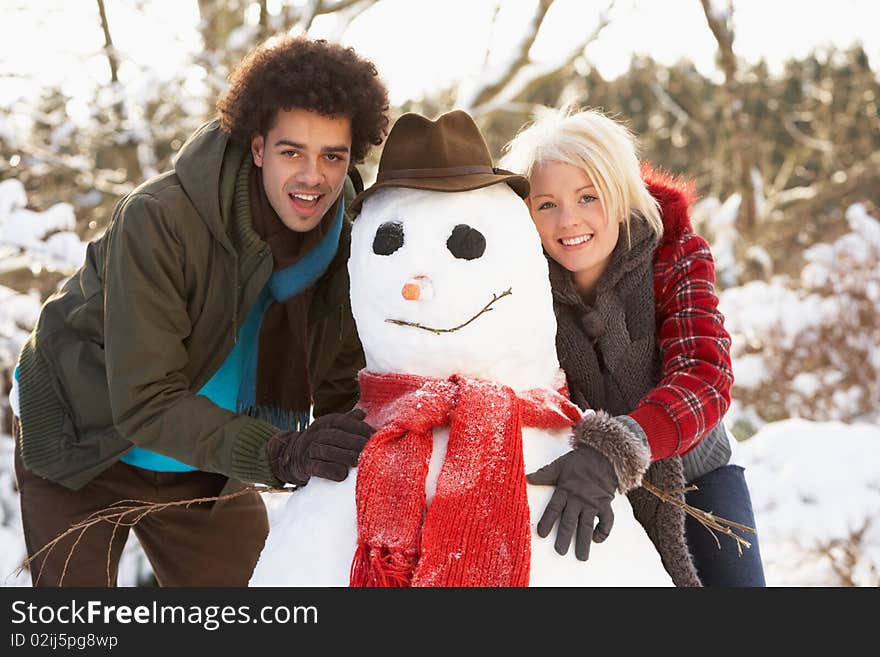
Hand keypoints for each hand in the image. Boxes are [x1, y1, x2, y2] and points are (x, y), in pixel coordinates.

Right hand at [267, 408, 373, 484]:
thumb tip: (363, 413)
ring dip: (344, 456)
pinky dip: (330, 471)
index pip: (342, 421)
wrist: (294, 456)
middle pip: (335, 435)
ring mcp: (308, 449)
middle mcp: (315, 433)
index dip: (358, 427)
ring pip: (325, 450)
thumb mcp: (333, 428)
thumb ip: (348, 421)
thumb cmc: (322, 442)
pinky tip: (342, 475)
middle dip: (354, 442)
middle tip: (369, 450)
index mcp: (325, 422)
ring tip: (358, 461)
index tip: (373, 435)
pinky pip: (316, 467)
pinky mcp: (305, 466)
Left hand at [526, 445, 617, 560]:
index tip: (541, 534)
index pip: (554, 508)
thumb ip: (544, 474)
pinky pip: (606, 521)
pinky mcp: (605, 504)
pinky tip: (597, 539)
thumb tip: (527, 478)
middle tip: (560, 552)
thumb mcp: (559, 465)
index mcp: (565, 489)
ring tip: (581, 557)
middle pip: (569, 521)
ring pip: (586, 525)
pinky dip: (603, 531)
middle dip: (564, 537)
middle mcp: (578, 499)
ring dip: (583, 542)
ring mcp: (592, 503)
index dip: (547, 521)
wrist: (603, 456)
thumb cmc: (579, 461)